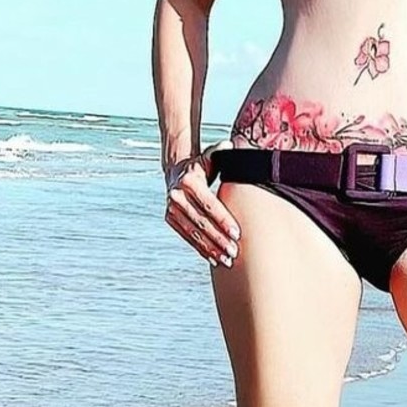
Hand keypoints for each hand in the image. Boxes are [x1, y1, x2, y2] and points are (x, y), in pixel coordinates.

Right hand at [164, 139, 241, 267]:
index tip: (237, 233)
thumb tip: (230, 146)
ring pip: (193, 232)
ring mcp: (171, 208)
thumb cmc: (202, 165)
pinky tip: (213, 259)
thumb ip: (221, 152)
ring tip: (227, 259)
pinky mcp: (170, 218)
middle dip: (218, 239)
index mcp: (189, 180)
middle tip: (234, 252)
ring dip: (210, 248)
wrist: (177, 170)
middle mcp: (176, 195)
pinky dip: (200, 248)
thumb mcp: (211, 156)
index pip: (209, 204)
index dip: (223, 220)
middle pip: (201, 222)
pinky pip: (186, 236)